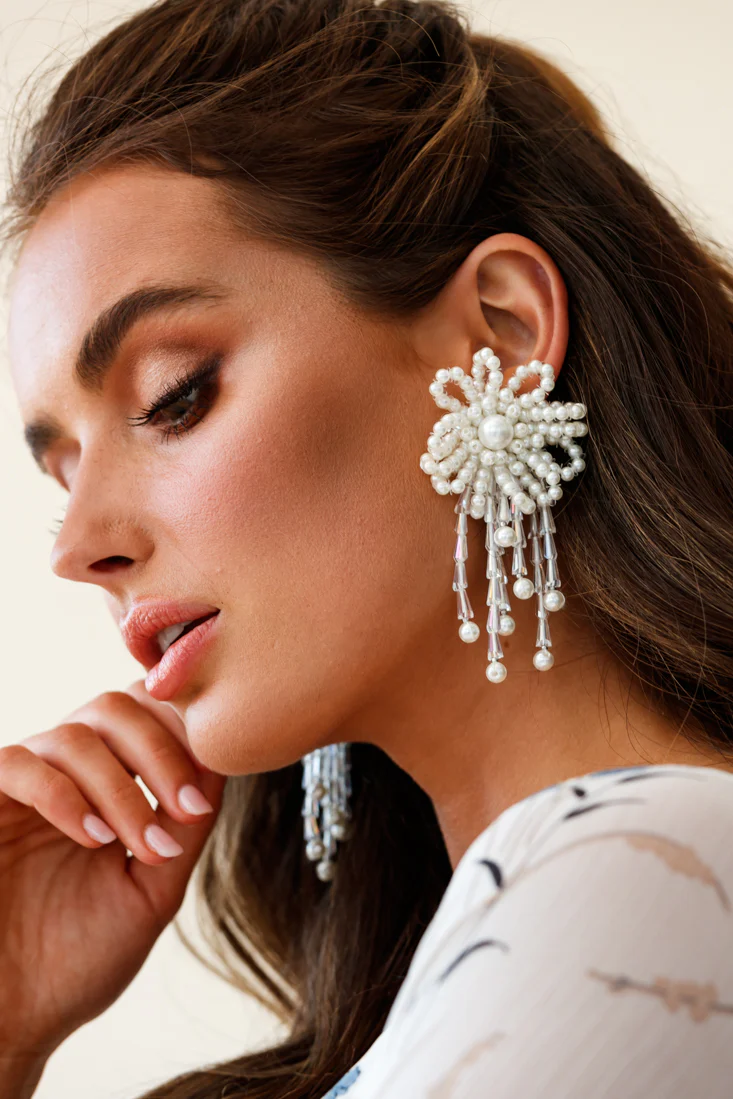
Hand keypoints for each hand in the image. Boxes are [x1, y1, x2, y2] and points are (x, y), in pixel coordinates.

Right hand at [0, 681, 226, 1059]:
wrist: (14, 1019)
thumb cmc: (80, 958)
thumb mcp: (153, 888)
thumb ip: (184, 826)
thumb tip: (223, 759)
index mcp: (108, 783)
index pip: (147, 716)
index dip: (183, 733)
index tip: (205, 796)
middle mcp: (66, 773)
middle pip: (116, 705)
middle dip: (162, 751)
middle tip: (187, 811)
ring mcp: (23, 784)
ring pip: (76, 733)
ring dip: (121, 785)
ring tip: (138, 844)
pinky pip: (20, 765)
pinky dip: (64, 795)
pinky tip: (92, 839)